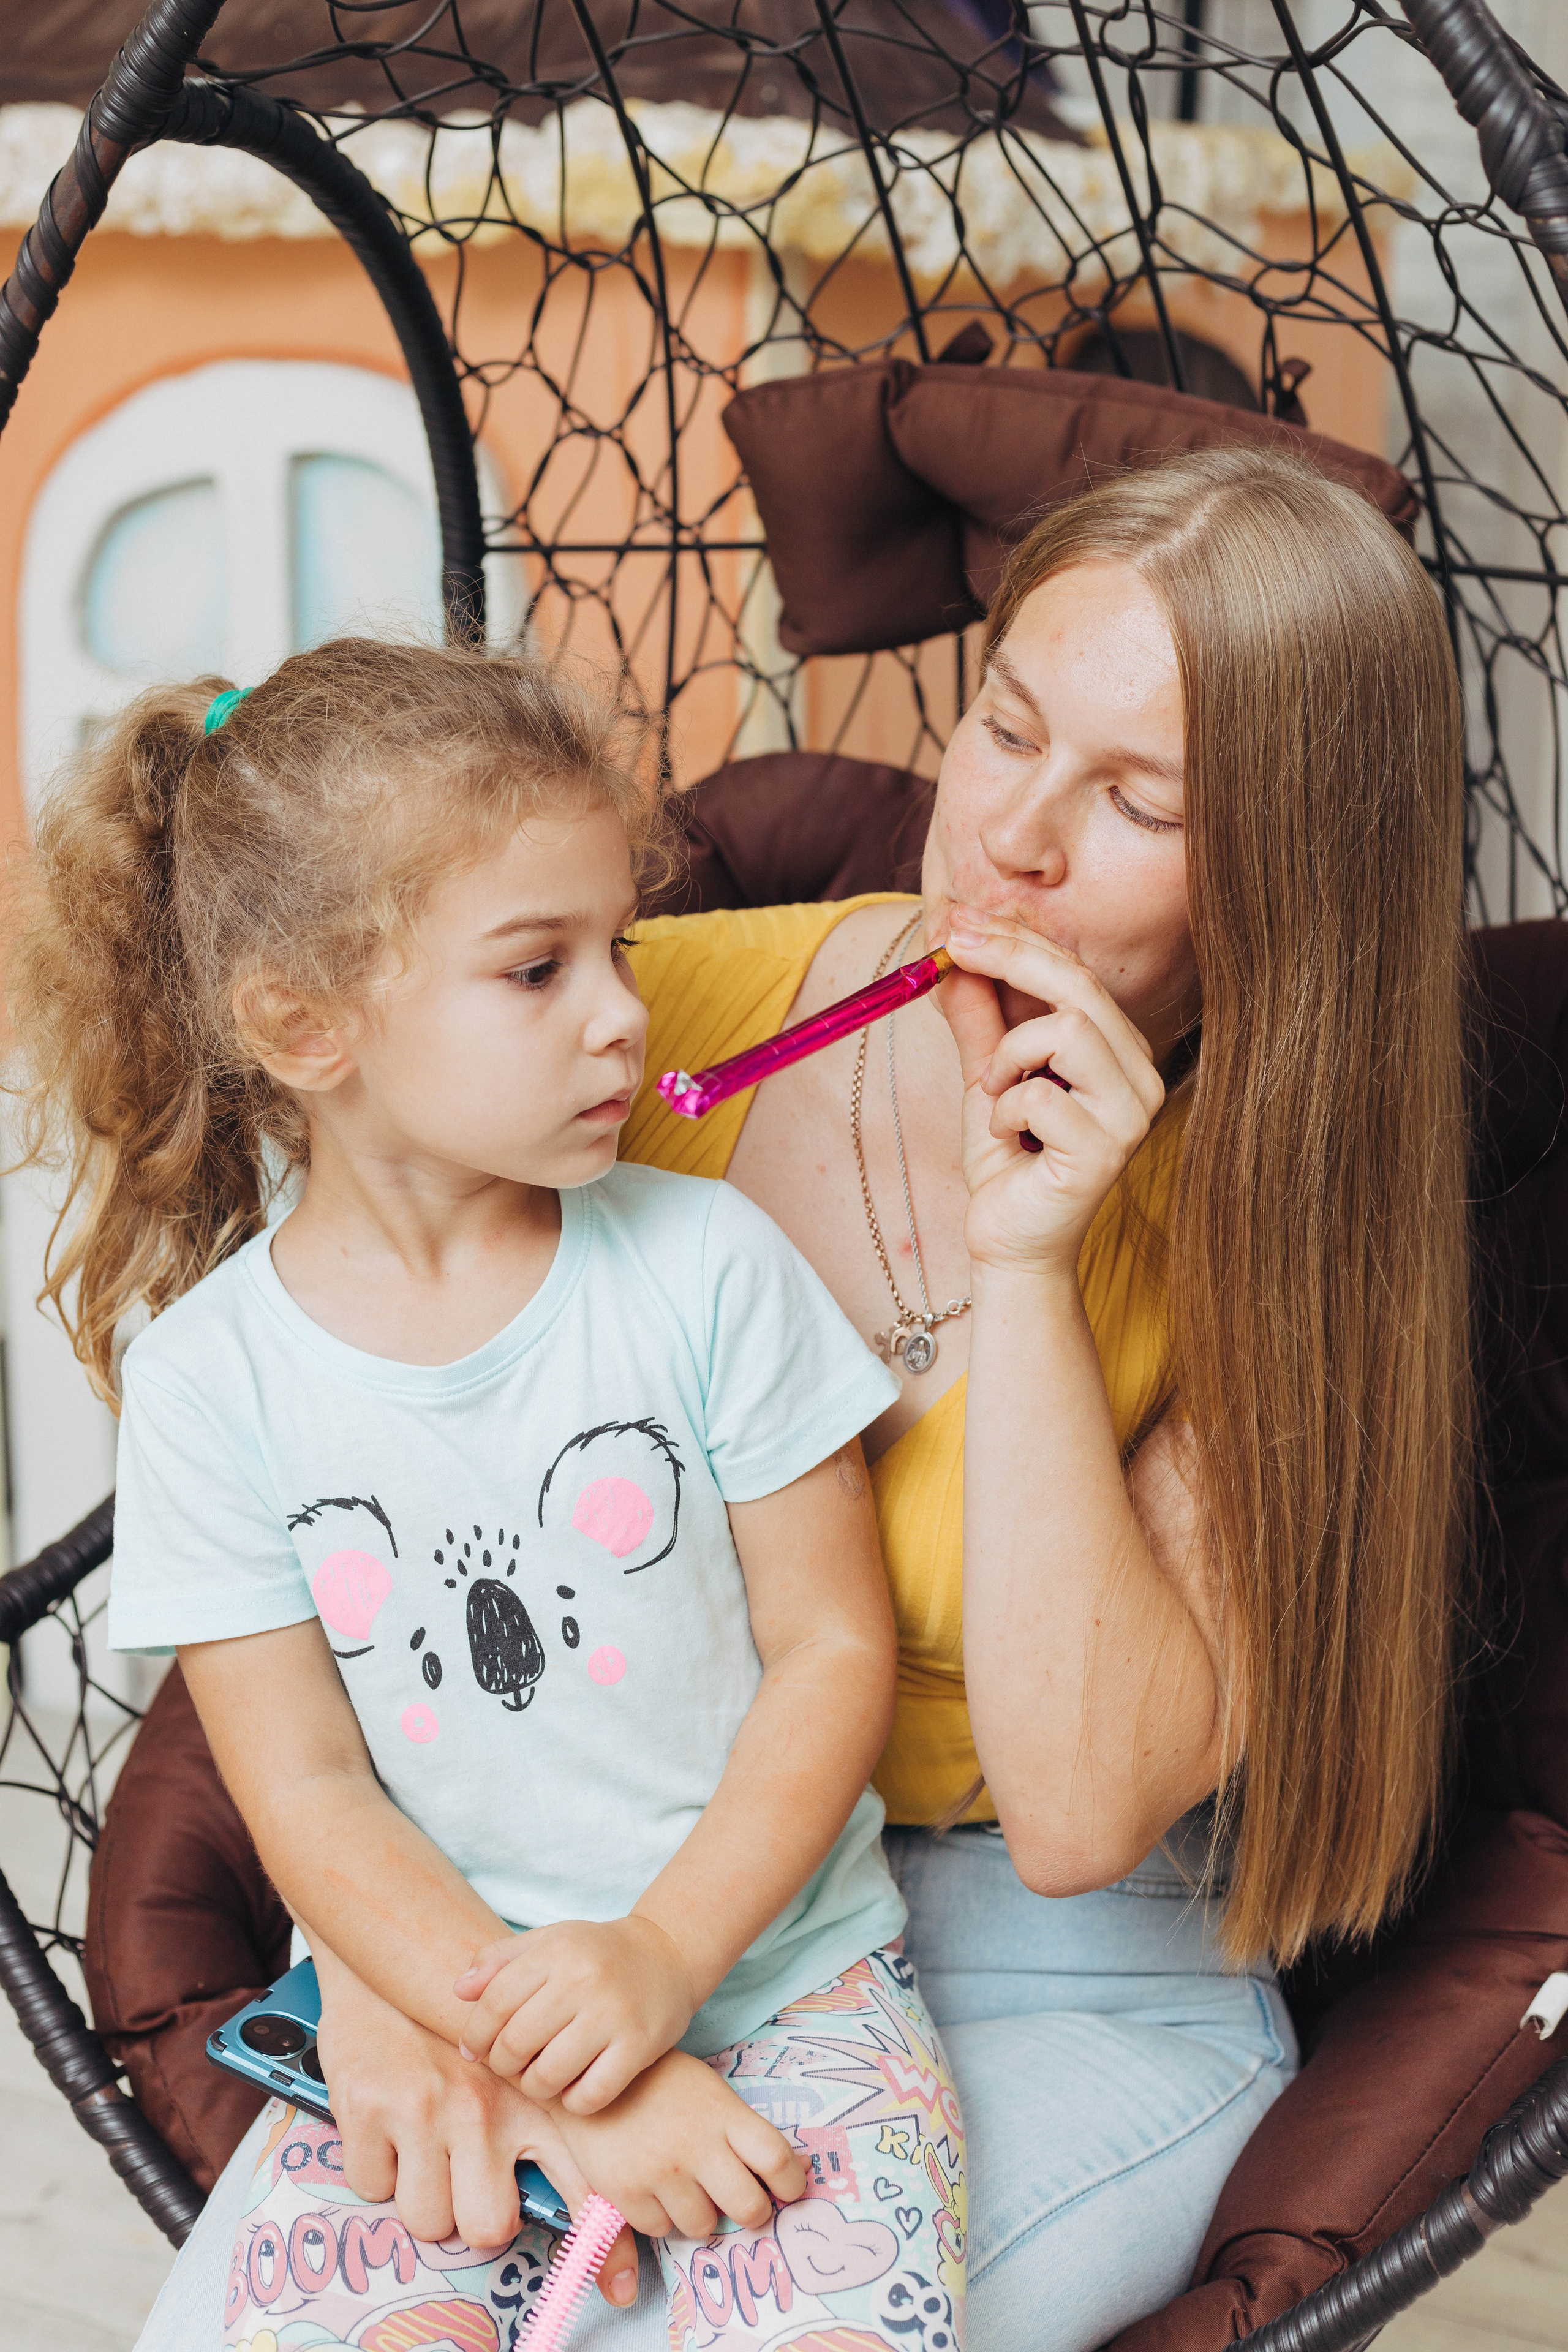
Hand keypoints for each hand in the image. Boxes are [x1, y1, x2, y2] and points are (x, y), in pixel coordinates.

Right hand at [314, 1959, 639, 2304]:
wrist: (403, 1953)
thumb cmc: (472, 2027)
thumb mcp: (522, 2070)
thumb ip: (551, 2131)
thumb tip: (595, 2217)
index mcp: (527, 2099)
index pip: (577, 2181)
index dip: (600, 2243)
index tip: (619, 2287)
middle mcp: (480, 2109)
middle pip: (488, 2226)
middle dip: (476, 2220)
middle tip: (466, 2187)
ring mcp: (422, 2109)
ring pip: (427, 2217)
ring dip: (423, 2198)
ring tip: (426, 2154)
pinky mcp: (367, 2107)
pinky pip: (372, 2185)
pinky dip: (378, 2168)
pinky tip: (390, 2129)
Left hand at [454, 1914, 697, 2113]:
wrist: (668, 1954)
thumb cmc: (596, 1953)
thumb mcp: (549, 1941)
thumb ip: (499, 1961)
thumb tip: (459, 1992)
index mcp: (557, 1951)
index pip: (495, 2002)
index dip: (474, 2034)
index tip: (473, 2049)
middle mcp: (583, 1980)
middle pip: (516, 2043)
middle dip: (501, 2065)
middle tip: (508, 2066)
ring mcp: (613, 2015)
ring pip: (548, 2076)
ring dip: (533, 2088)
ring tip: (538, 2078)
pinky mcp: (639, 2047)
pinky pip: (589, 2096)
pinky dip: (572, 2102)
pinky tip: (573, 2088)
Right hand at [551, 2049, 805, 2238]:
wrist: (589, 2070)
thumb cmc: (659, 2081)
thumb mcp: (706, 2089)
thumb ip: (740, 2130)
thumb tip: (792, 2167)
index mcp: (723, 2113)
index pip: (777, 2160)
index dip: (793, 2183)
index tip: (790, 2189)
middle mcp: (697, 2146)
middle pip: (749, 2207)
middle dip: (753, 2212)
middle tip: (743, 2203)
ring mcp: (661, 2172)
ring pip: (703, 2225)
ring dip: (701, 2214)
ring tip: (688, 2186)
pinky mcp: (626, 2191)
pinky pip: (659, 2229)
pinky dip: (661, 2217)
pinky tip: (654, 2187)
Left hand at [939, 905, 1165, 1274]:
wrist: (1009, 1243)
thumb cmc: (1007, 1161)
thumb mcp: (986, 1076)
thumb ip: (980, 1018)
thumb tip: (953, 952)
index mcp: (1118, 1049)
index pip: (1075, 972)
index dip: (1015, 939)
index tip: (956, 920)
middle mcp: (1140, 1076)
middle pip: (1079, 986)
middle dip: (1007, 957)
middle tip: (948, 948)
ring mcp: (1132, 1114)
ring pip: (1068, 1030)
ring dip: (1008, 1056)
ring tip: (994, 1093)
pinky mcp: (1107, 1151)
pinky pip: (1041, 1096)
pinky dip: (1005, 1110)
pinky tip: (1008, 1139)